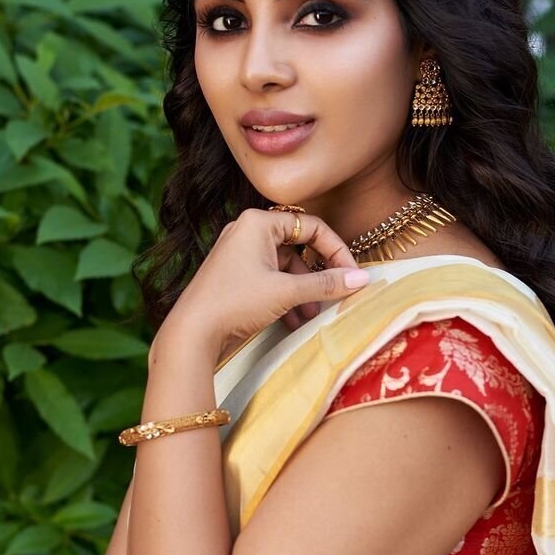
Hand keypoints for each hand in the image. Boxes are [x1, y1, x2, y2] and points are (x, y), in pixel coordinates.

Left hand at [155, 208, 369, 360]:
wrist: (192, 333)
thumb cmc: (235, 303)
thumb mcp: (287, 292)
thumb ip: (326, 283)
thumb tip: (362, 279)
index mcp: (258, 222)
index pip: (312, 227)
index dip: (336, 251)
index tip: (351, 275)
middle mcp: (246, 231)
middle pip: (298, 247)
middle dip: (316, 276)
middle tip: (334, 295)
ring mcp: (238, 254)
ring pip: (284, 267)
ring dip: (302, 291)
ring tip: (310, 316)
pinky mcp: (234, 276)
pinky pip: (269, 279)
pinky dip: (285, 297)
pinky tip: (293, 321)